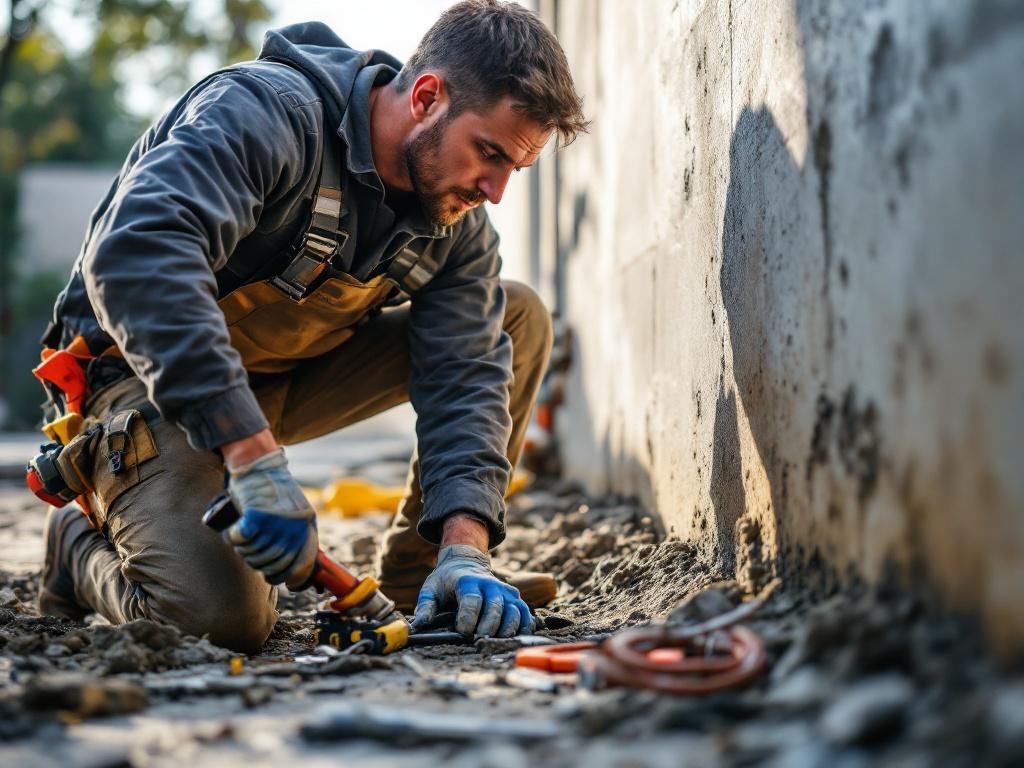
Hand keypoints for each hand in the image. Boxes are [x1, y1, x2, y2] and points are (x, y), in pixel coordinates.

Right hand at [225, 448, 317, 587]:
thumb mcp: (293, 512)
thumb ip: (294, 535)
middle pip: (273, 564)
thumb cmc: (272, 490)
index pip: (300, 566)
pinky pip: (242, 540)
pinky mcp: (257, 516)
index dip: (284, 576)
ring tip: (240, 540)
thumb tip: (290, 568)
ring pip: (255, 553)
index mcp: (307, 527)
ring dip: (244, 551)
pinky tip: (232, 533)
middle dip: (258, 563)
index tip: (273, 577)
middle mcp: (295, 528)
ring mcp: (278, 523)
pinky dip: (234, 538)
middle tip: (248, 553)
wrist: (260, 463)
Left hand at [411, 544, 533, 637]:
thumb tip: (419, 626)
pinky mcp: (514, 598)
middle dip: (489, 625)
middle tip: (481, 640)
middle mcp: (490, 584)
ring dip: (508, 627)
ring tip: (497, 641)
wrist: (466, 562)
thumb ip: (426, 606)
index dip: (468, 617)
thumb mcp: (431, 589)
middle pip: (495, 606)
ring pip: (513, 609)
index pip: (471, 599)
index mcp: (467, 581)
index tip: (463, 633)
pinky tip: (517, 637)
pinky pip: (525, 612)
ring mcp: (504, 591)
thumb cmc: (446, 581)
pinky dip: (525, 626)